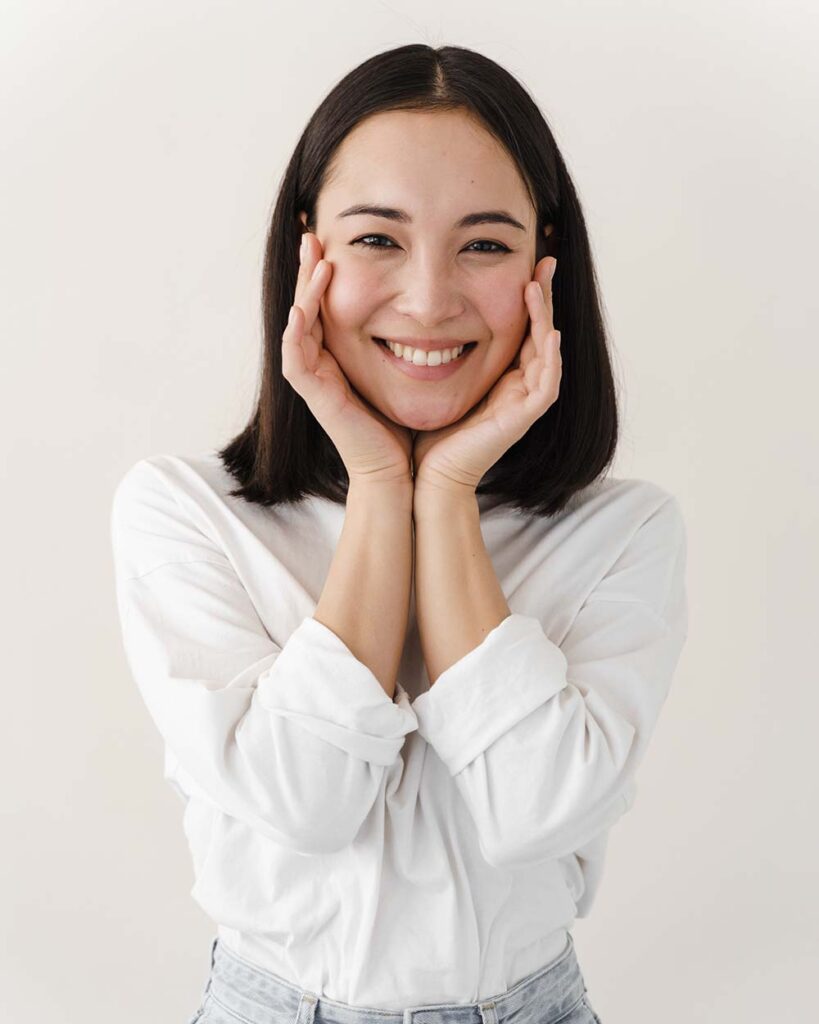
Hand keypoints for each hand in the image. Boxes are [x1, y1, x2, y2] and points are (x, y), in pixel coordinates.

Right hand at [282, 232, 413, 484]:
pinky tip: (303, 309)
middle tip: (312, 233)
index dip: (324, 271)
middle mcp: (321, 363)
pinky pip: (294, 360)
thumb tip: (434, 304)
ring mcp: (314, 380)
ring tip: (317, 259)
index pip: (325, 303)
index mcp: (338, 355)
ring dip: (304, 292)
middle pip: (306, 306)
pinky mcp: (315, 398)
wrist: (398, 471)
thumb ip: (409, 339)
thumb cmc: (403, 424)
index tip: (333, 237)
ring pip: (297, 326)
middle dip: (309, 270)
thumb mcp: (406, 369)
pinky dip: (296, 334)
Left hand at [412, 257, 561, 494]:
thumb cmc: (429, 434)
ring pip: (548, 352)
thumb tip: (421, 314)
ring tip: (538, 286)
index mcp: (503, 377)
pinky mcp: (523, 420)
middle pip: (542, 333)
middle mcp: (520, 387)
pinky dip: (551, 359)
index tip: (525, 262)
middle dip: (544, 297)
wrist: (430, 478)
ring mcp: (524, 403)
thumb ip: (438, 351)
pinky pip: (547, 384)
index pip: (523, 328)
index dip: (527, 296)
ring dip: (545, 318)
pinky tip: (549, 332)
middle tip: (545, 260)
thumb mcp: (435, 379)